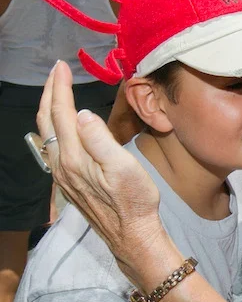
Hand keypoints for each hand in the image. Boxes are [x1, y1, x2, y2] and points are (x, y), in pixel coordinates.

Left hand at [36, 61, 168, 285]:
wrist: (131, 235)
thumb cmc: (134, 201)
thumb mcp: (124, 167)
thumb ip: (100, 139)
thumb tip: (82, 113)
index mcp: (74, 157)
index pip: (62, 114)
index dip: (60, 88)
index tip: (61, 66)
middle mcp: (62, 165)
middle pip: (47, 122)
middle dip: (50, 93)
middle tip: (56, 72)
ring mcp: (63, 175)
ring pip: (48, 135)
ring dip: (50, 110)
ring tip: (57, 92)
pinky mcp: (69, 183)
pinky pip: (54, 147)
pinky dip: (54, 127)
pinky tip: (64, 126)